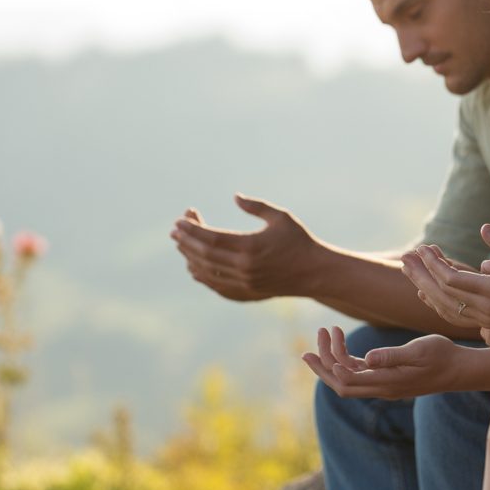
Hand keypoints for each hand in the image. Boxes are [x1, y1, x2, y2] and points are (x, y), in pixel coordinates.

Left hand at [170, 194, 324, 299]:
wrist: (314, 272)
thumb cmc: (299, 240)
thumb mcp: (281, 217)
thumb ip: (256, 206)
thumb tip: (235, 196)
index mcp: (251, 247)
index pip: (211, 238)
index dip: (192, 229)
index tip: (180, 220)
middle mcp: (244, 268)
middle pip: (204, 255)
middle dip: (186, 241)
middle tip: (175, 230)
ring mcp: (244, 283)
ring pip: (206, 272)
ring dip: (190, 257)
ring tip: (182, 244)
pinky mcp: (246, 293)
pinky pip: (215, 286)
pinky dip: (201, 275)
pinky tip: (194, 266)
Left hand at [301, 327, 462, 399]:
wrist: (459, 369)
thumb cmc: (442, 355)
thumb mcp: (418, 350)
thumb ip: (391, 356)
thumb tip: (366, 359)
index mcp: (387, 382)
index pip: (347, 380)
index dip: (329, 365)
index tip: (323, 340)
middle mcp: (382, 388)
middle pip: (341, 385)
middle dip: (322, 367)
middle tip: (308, 348)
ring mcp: (384, 385)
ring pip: (349, 379)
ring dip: (333, 360)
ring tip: (326, 333)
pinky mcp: (389, 379)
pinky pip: (361, 374)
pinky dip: (347, 361)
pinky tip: (343, 344)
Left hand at [402, 225, 489, 342]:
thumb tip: (482, 228)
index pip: (452, 280)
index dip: (434, 265)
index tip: (424, 248)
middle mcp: (488, 311)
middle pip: (443, 295)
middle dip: (422, 275)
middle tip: (406, 258)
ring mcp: (489, 320)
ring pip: (447, 308)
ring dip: (426, 289)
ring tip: (411, 272)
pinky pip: (457, 316)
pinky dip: (439, 304)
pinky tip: (428, 293)